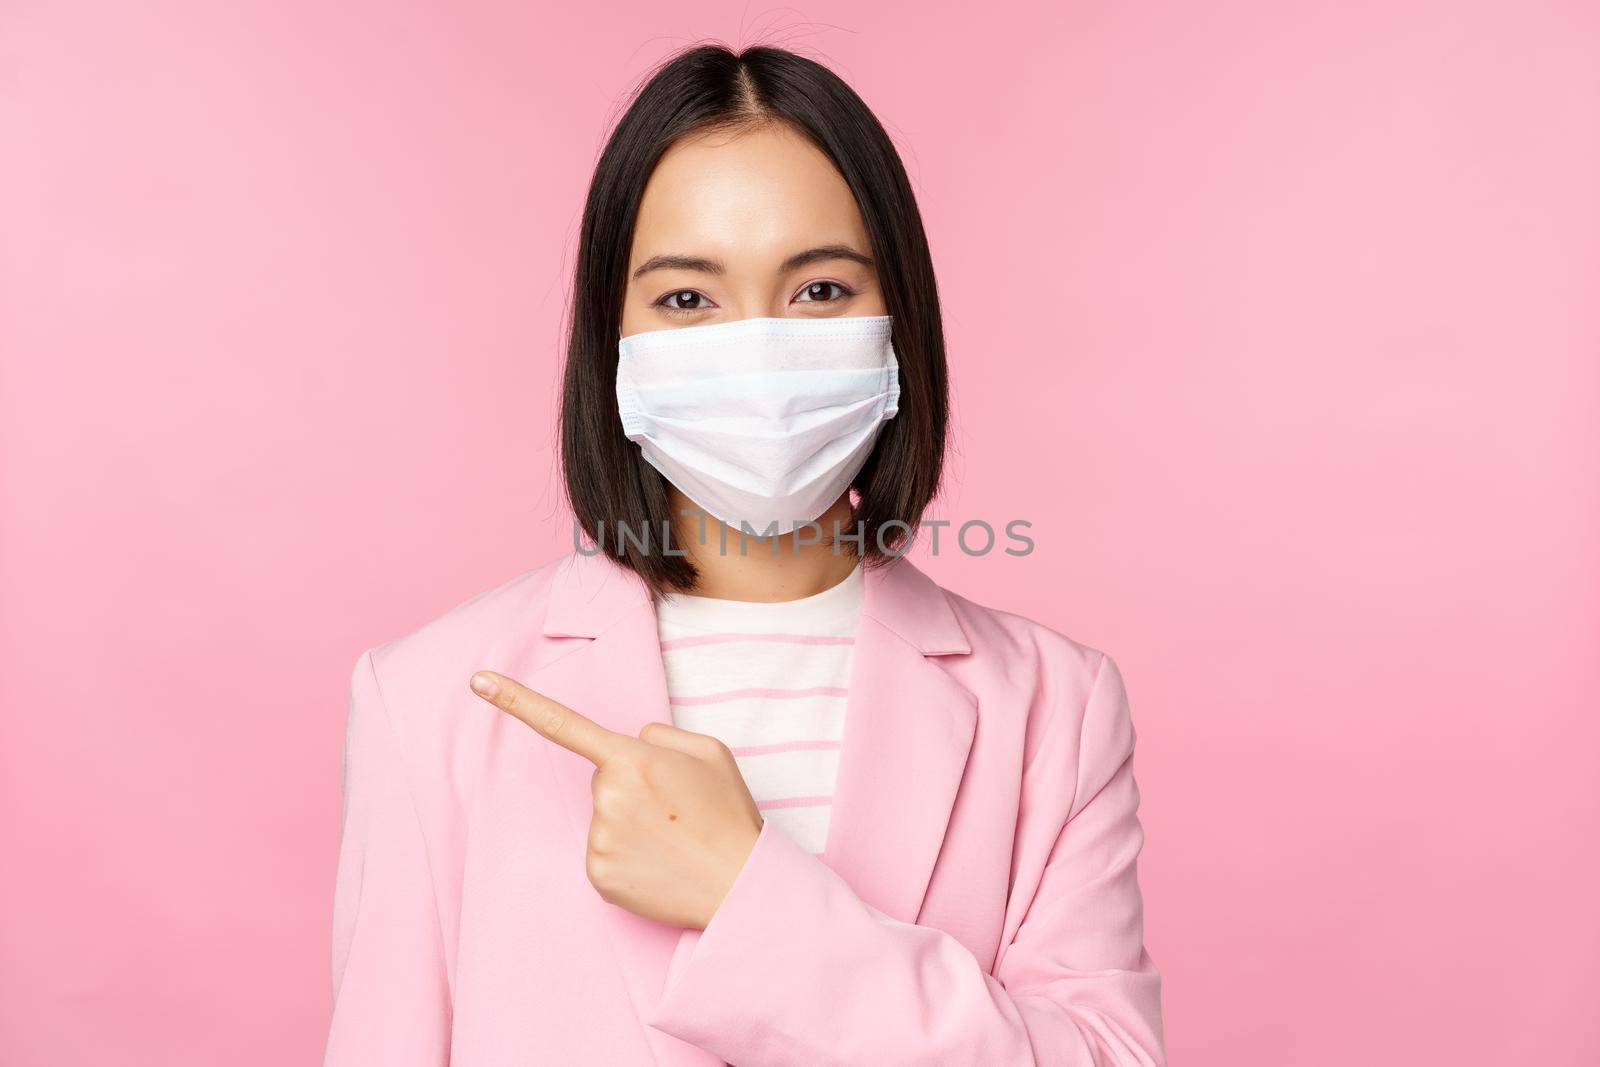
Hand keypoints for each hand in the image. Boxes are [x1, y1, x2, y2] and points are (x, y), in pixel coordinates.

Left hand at [468, 669, 763, 929]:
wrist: (740, 886)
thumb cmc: (728, 815)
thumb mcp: (709, 752)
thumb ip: (662, 735)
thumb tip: (631, 742)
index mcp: (633, 758)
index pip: (564, 723)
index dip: (515, 700)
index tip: (477, 681)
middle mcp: (607, 796)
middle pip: (603, 778)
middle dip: (632, 786)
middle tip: (675, 809)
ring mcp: (599, 839)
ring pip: (603, 817)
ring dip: (631, 824)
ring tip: (673, 839)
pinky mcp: (598, 876)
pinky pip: (603, 854)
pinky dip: (627, 857)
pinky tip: (658, 863)